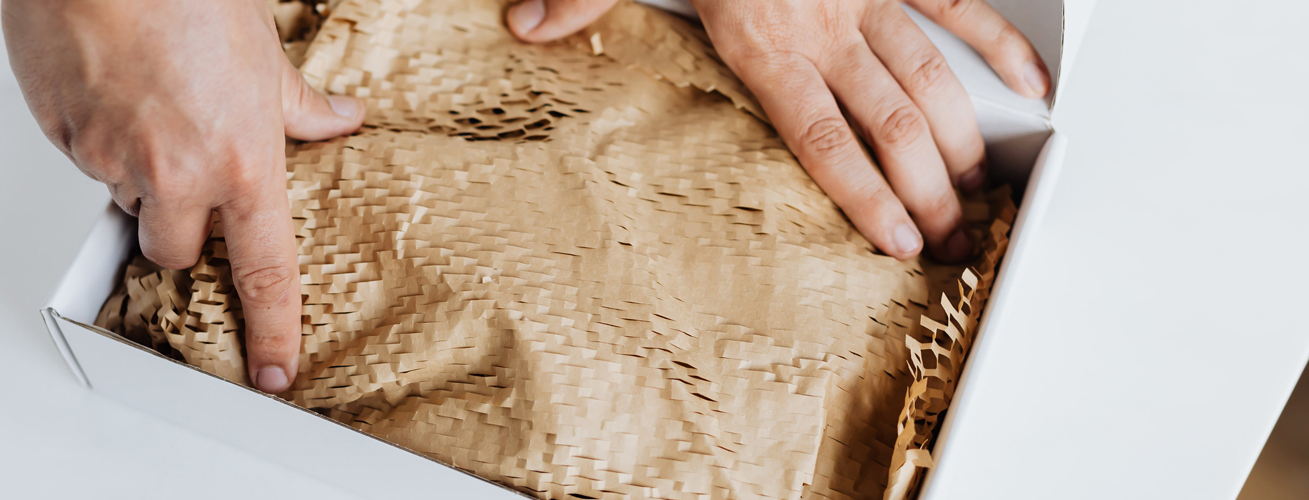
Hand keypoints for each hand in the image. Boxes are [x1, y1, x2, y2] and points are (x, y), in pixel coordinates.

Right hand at [3, 0, 363, 392]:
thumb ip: (299, 105)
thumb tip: (340, 120)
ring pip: (125, 202)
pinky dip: (97, 137)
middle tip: (183, 175)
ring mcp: (114, 161)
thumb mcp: (264, 54)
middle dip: (178, 229)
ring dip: (136, 176)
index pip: (265, 270)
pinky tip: (111, 89)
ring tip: (147, 107)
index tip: (273, 370)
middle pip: (177, 252)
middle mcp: (179, 176)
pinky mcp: (65, 140)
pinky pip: (82, 161)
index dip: (273, 326)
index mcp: (242, 164)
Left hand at [507, 0, 1049, 260]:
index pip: (824, 138)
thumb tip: (528, 27)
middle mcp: (824, 25)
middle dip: (930, 189)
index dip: (867, 195)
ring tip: (979, 191)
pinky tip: (1029, 83)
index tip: (899, 240)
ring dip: (961, 138)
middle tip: (951, 238)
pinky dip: (998, 42)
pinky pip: (957, 6)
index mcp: (763, 39)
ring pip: (931, 78)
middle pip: (891, 125)